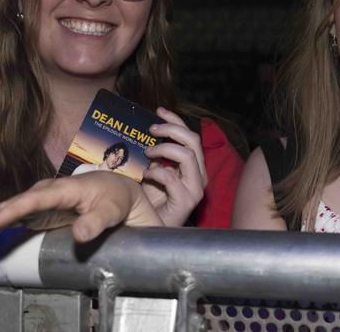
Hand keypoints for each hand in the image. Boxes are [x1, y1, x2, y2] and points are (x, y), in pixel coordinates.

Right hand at [0, 172, 161, 256]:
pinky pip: (9, 222)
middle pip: (10, 207)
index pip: (33, 200)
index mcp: (62, 189)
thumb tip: (79, 234)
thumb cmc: (115, 199)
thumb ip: (97, 221)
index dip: (11, 211)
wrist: (118, 193)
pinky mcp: (35, 214)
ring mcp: (37, 203)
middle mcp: (44, 193)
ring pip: (4, 213)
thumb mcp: (112, 209)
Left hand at [140, 108, 207, 226]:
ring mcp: (195, 187)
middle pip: (193, 140)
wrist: (154, 229)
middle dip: (171, 129)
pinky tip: (146, 174)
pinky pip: (172, 178)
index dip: (175, 120)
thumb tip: (140, 135)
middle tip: (151, 129)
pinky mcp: (187, 201)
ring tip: (148, 153)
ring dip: (165, 149)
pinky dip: (157, 172)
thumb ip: (153, 156)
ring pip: (187, 155)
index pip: (189, 135)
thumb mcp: (151, 171)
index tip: (159, 110)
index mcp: (192, 165)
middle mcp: (198, 174)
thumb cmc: (151, 202)